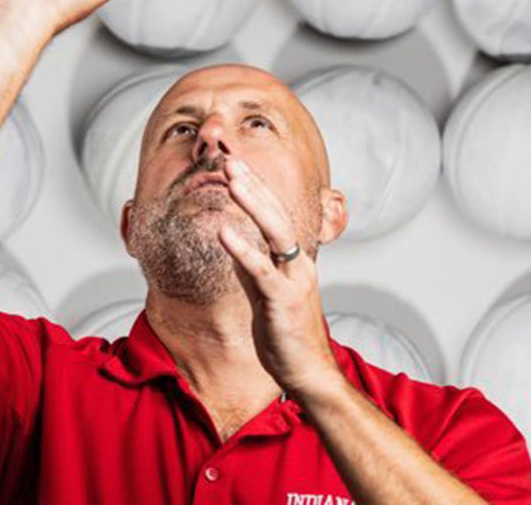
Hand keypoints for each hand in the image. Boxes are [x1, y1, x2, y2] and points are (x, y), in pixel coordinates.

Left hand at [217, 156, 340, 396]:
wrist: (307, 372)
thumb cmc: (286, 333)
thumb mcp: (264, 292)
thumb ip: (252, 266)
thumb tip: (234, 242)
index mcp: (294, 260)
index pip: (274, 215)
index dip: (256, 189)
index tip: (236, 166)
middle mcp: (298, 263)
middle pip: (276, 214)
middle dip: (254, 184)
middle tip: (232, 159)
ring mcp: (293, 279)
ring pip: (276, 232)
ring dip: (254, 202)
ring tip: (232, 178)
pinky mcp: (283, 300)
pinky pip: (261, 270)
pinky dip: (242, 249)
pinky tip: (224, 231)